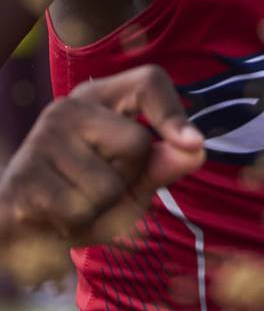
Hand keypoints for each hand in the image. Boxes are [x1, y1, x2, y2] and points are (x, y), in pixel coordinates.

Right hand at [0, 65, 204, 266]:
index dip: (174, 113)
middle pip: (136, 144)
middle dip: (130, 182)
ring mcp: (42, 138)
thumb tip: (196, 150)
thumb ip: (162, 165)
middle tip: (100, 190)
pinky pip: (80, 211)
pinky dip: (78, 229)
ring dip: (103, 213)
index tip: (194, 145)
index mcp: (99, 99)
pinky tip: (58, 220)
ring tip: (78, 207)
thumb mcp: (132, 180)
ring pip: (109, 186)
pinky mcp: (24, 178)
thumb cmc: (84, 196)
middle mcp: (67, 108)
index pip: (149, 81)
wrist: (19, 228)